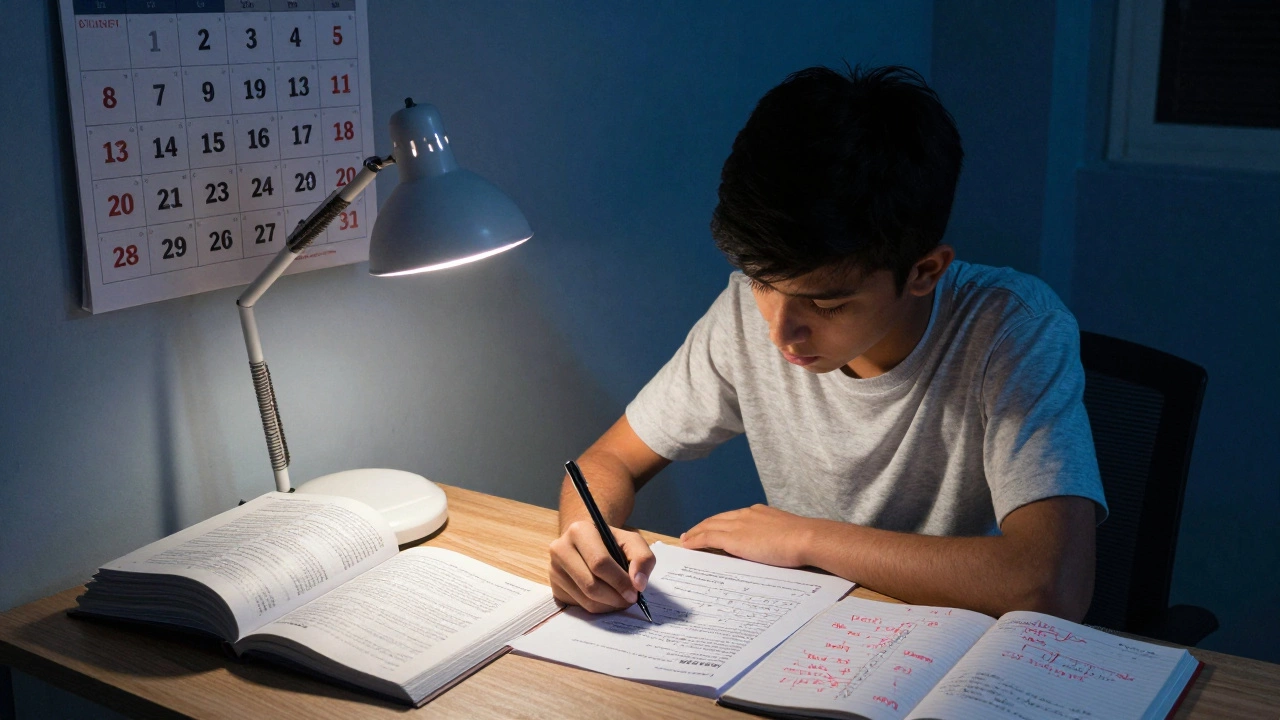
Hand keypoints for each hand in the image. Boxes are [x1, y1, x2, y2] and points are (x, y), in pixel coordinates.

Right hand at [549, 520, 654, 612]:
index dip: (620, 581)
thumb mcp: (631, 542)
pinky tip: (607, 598)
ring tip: (621, 598)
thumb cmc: (611, 542)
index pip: (599, 563)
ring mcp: (554, 570)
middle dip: (615, 597)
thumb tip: (638, 584)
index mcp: (579, 531)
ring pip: (586, 600)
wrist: (588, 544)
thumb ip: (642, 558)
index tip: (635, 592)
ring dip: (609, 605)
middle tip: (630, 599)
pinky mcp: (555, 588)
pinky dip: (599, 608)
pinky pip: (580, 607)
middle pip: (591, 585)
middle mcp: (560, 549)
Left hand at [681, 504, 813, 567]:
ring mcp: (738, 525)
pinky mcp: (733, 538)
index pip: (732, 517)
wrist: (805, 537)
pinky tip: (688, 545)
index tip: (712, 528)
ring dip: (695, 533)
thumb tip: (771, 546)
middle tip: (691, 533)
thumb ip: (773, 537)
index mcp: (758, 512)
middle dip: (702, 526)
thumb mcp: (785, 534)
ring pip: (709, 526)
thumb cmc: (803, 539)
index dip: (719, 523)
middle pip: (717, 519)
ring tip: (686, 540)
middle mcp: (746, 514)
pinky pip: (708, 538)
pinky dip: (696, 540)